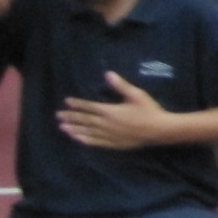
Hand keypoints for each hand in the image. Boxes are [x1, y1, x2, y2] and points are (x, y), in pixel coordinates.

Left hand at [57, 72, 177, 150]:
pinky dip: (86, 140)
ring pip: (88, 132)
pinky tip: (78, 139)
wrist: (159, 130)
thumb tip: (107, 74)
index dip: (78, 104)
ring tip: (63, 128)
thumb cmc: (149, 110)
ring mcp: (110, 136)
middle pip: (86, 120)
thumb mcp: (136, 95)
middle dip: (71, 117)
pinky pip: (97, 142)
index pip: (90, 107)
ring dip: (75, 129)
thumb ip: (120, 85)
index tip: (67, 101)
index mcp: (111, 111)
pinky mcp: (115, 144)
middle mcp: (107, 124)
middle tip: (58, 116)